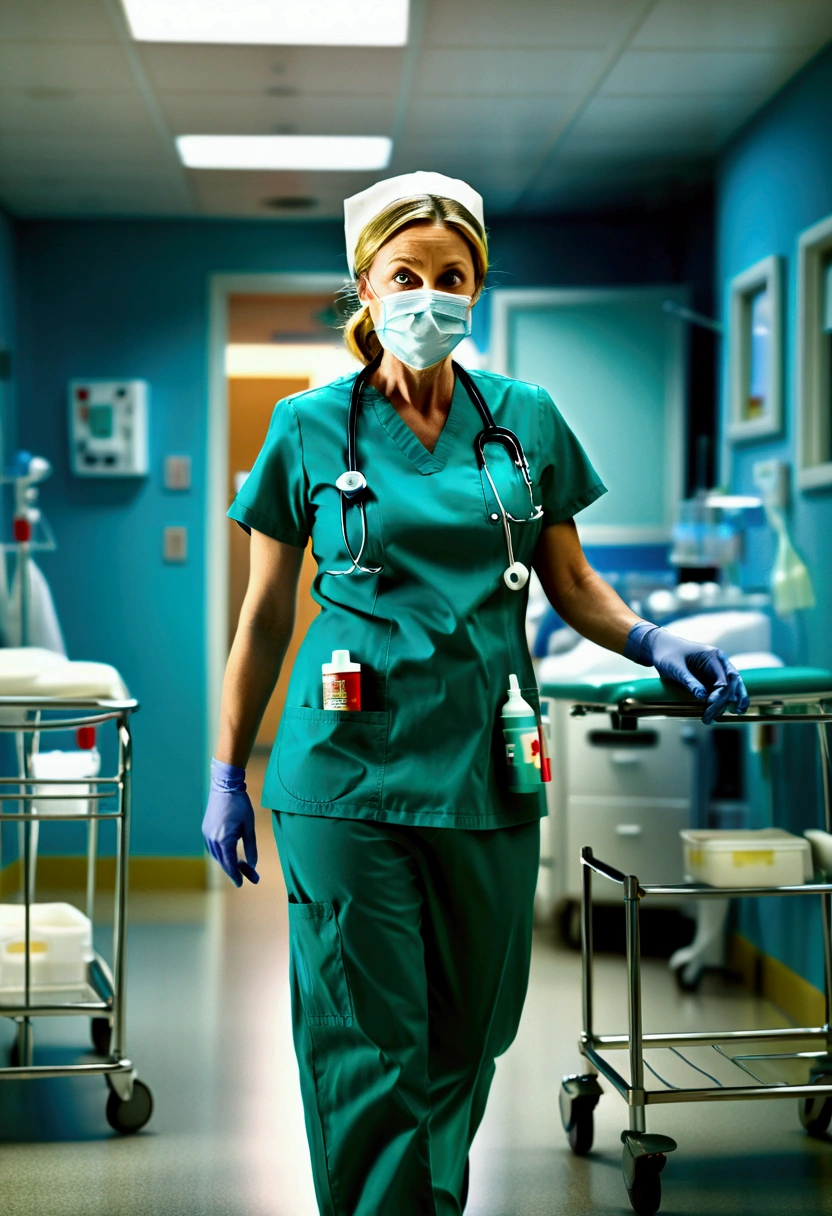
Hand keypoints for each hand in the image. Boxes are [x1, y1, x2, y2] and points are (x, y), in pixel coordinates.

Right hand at [202, 758, 258, 886]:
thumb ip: (251, 847)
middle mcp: (212, 839)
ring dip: (229, 862)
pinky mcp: (206, 829)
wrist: (225, 786)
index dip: (237, 875)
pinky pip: (213, 848)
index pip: (230, 863)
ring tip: (244, 867)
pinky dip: (222, 854)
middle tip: (252, 877)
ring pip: (218, 856)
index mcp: (224, 839)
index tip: (243, 884)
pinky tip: (231, 855)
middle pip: (224, 861)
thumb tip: (253, 864)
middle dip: (237, 870)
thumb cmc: (240, 805)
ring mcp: (207, 834)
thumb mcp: (249, 827)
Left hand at [625, 622, 749, 724]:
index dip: (721, 693)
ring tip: (708, 719)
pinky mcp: (710, 682)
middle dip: (723, 702)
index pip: (725, 678)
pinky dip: (720, 705)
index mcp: (714, 656)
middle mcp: (719, 665)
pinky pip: (720, 694)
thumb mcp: (676, 668)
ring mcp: (716, 674)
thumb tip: (703, 697)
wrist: (660, 650)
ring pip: (729, 692)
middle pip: (732, 686)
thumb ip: (690, 681)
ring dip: (723, 706)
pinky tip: (716, 715)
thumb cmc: (668, 655)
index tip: (709, 703)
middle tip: (709, 716)